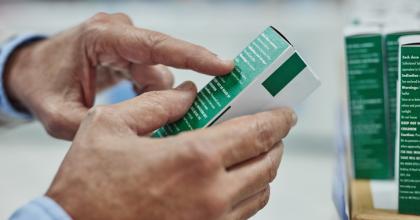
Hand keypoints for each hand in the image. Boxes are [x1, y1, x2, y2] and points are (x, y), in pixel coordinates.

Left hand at [4, 12, 232, 139]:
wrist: (32, 71)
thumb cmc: (43, 87)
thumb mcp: (61, 116)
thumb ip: (103, 124)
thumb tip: (149, 125)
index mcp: (101, 38)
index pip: (157, 45)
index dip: (194, 56)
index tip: (225, 66)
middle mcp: (119, 33)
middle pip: (163, 64)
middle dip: (172, 93)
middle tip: (183, 118)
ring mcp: (125, 40)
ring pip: (159, 72)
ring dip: (155, 97)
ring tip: (142, 116)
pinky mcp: (130, 51)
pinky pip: (153, 73)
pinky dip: (152, 93)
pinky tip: (140, 106)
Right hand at [46, 81, 296, 219]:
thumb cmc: (88, 183)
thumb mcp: (112, 126)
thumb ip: (155, 104)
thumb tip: (188, 94)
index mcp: (195, 157)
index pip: (257, 132)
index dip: (278, 119)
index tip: (286, 112)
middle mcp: (213, 193)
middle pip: (268, 163)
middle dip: (274, 142)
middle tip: (268, 130)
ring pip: (261, 192)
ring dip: (262, 169)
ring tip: (250, 154)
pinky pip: (242, 214)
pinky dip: (246, 194)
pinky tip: (230, 181)